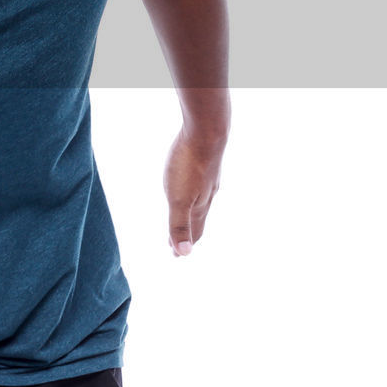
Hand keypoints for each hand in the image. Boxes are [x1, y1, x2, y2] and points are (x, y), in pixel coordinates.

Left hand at [164, 129, 223, 255]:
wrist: (207, 131)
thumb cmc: (190, 165)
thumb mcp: (179, 199)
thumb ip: (179, 225)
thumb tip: (184, 254)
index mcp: (199, 206)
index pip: (193, 231)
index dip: (185, 244)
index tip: (177, 255)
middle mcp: (207, 194)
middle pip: (198, 219)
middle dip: (189, 232)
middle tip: (180, 243)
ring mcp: (209, 179)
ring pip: (201, 202)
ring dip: (193, 214)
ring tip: (188, 218)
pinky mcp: (206, 163)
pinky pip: (201, 185)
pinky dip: (195, 195)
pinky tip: (195, 186)